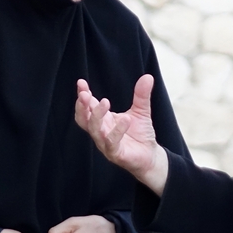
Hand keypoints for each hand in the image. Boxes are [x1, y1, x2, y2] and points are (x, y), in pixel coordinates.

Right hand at [75, 75, 168, 194]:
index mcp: (103, 120)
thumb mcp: (141, 111)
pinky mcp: (116, 154)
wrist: (151, 156)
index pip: (88, 106)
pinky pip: (111, 143)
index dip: (82, 95)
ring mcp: (106, 143)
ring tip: (105, 102)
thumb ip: (141, 95)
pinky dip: (116, 131)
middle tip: (85, 94)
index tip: (81, 83)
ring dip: (97, 116)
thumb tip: (148, 76)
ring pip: (95, 130)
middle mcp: (101, 131)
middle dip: (82, 107)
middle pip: (83, 119)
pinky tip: (125, 119)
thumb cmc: (140, 134)